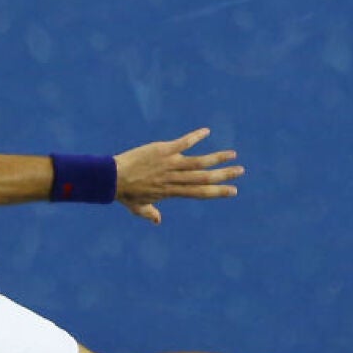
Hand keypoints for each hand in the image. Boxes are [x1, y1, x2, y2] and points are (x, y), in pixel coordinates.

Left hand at [112, 128, 241, 224]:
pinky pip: (183, 142)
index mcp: (172, 192)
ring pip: (199, 161)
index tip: (233, 191)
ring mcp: (170, 163)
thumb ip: (150, 213)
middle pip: (205, 178)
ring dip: (217, 157)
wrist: (111, 178)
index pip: (200, 193)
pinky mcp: (163, 150)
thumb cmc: (124, 193)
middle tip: (241, 171)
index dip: (218, 192)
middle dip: (225, 175)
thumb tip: (157, 221)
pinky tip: (206, 131)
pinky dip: (195, 136)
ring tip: (232, 154)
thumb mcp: (138, 207)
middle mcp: (174, 178)